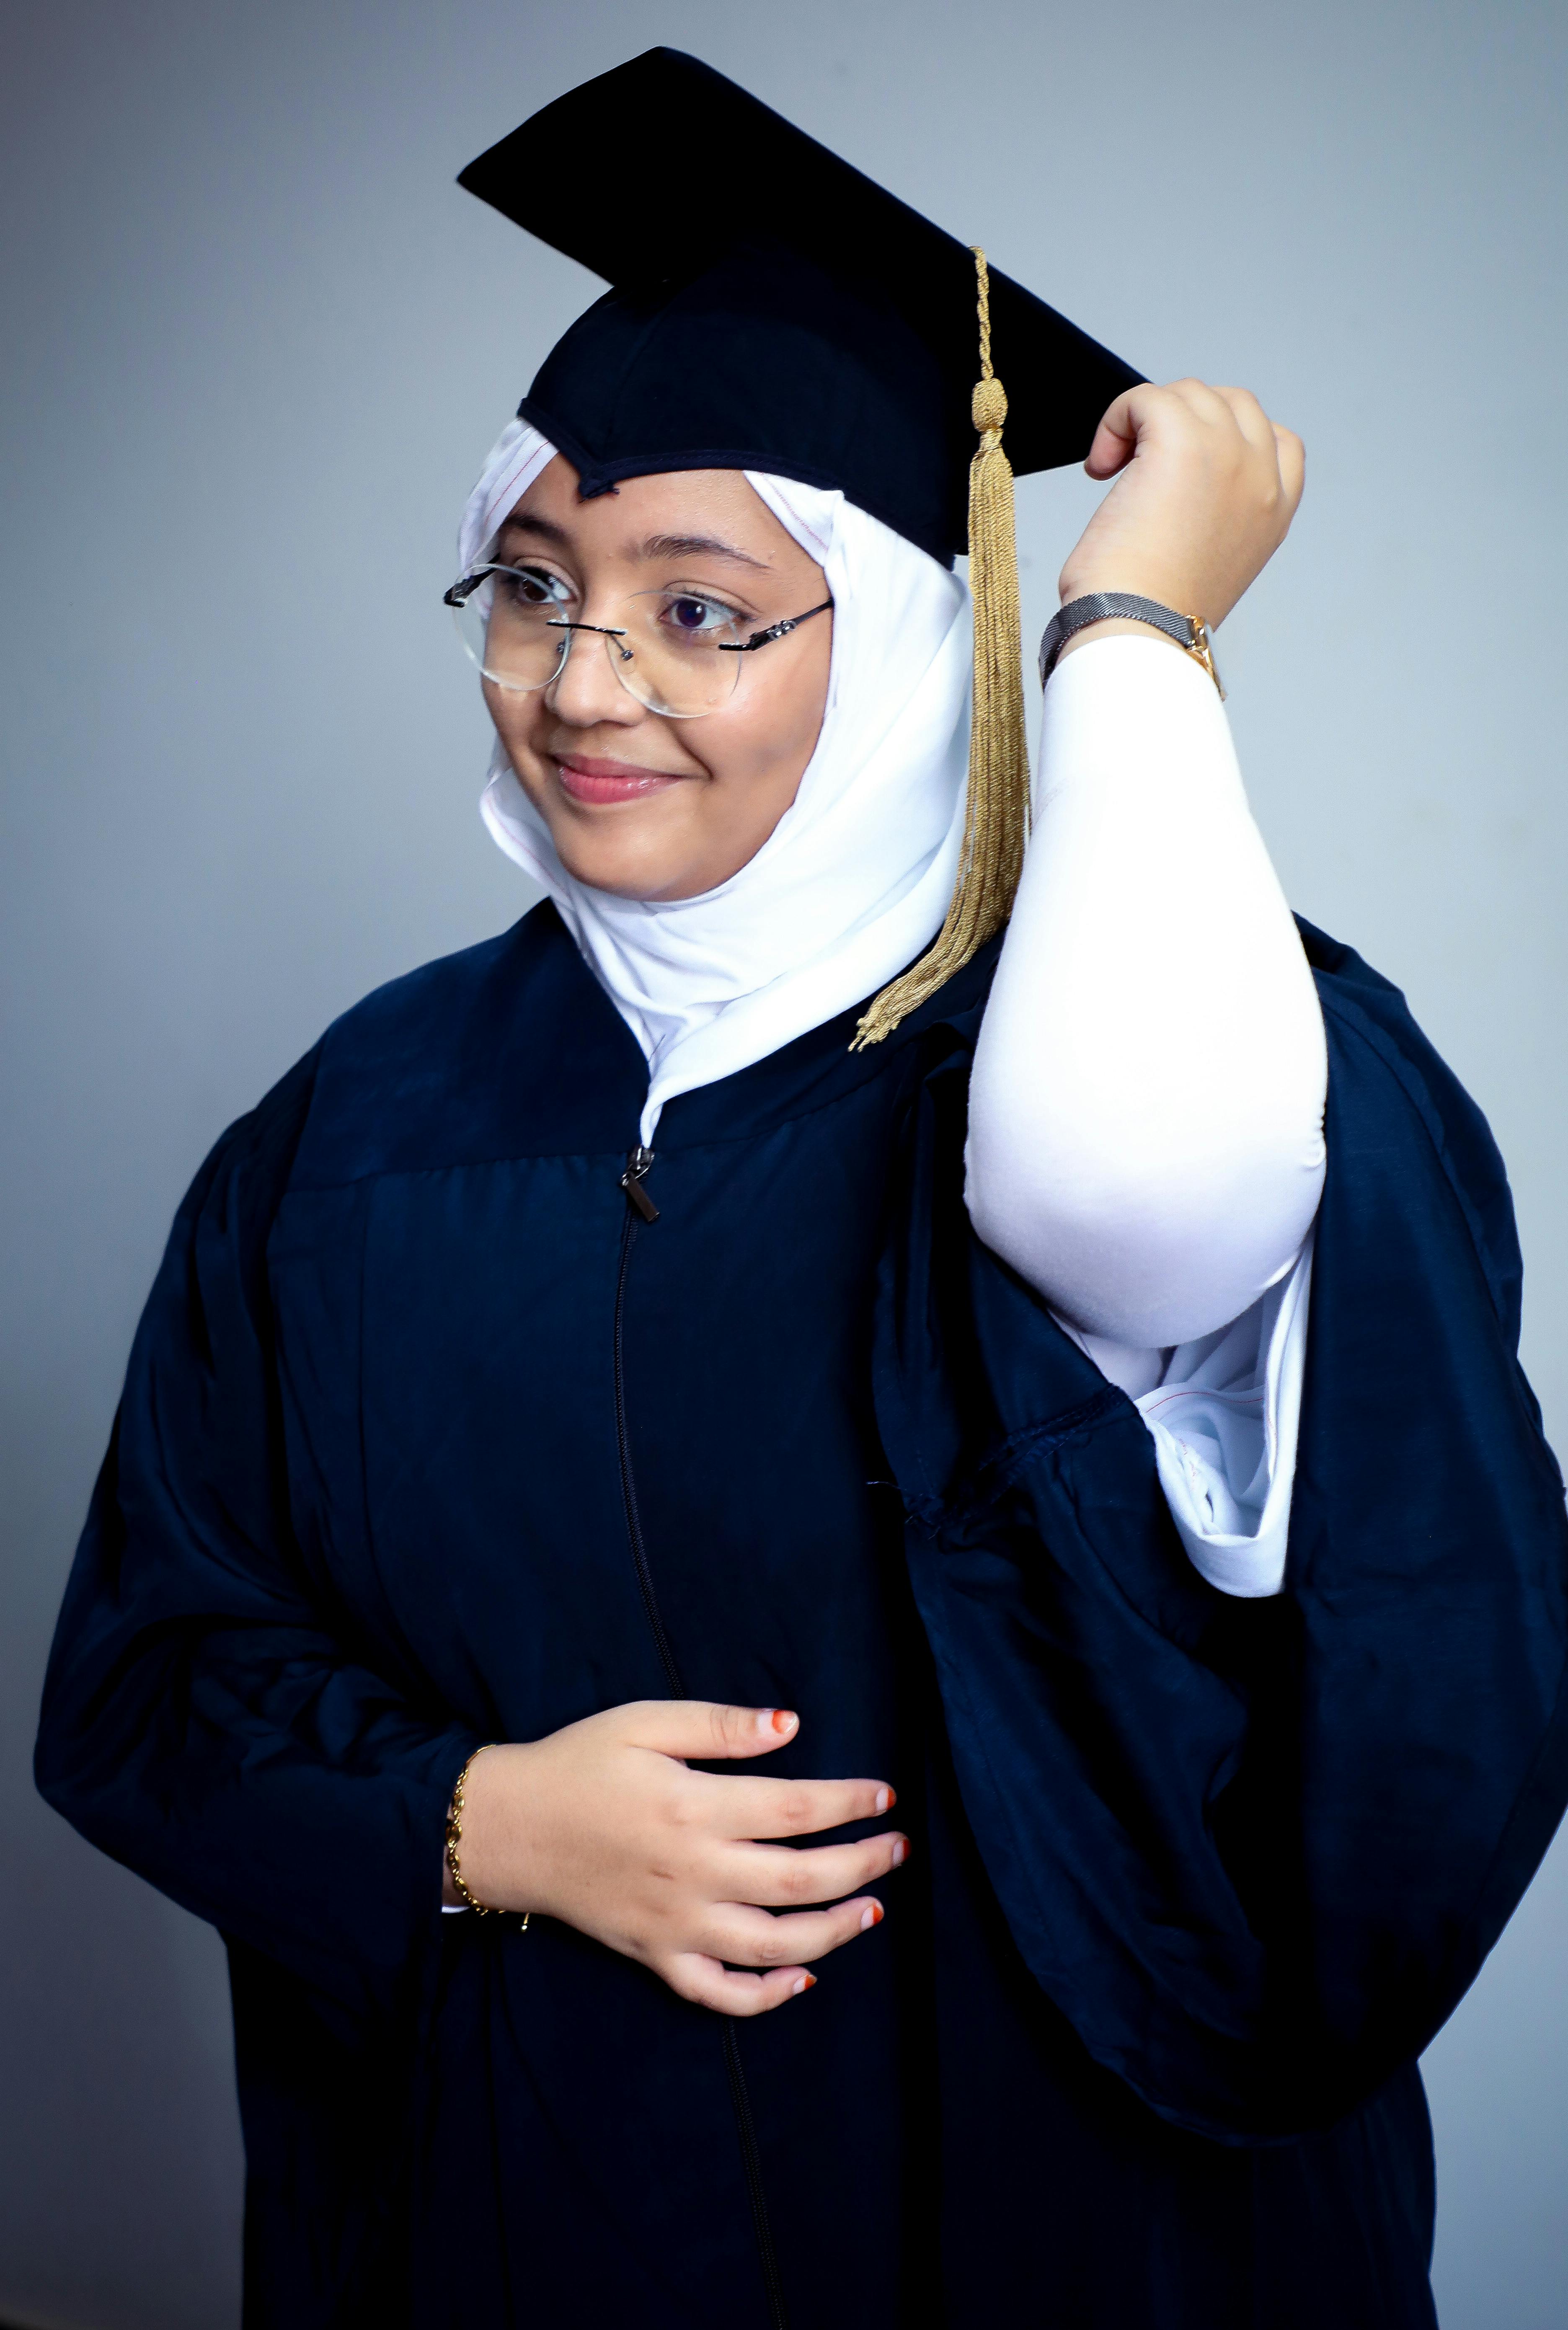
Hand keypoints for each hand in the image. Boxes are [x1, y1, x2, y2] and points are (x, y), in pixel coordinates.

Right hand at [449, 1701, 907, 2015]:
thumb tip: (789, 1725)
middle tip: (897, 1849)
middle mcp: (693, 1872)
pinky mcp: (654, 1955)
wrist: (508, 1827)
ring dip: (835, 1931)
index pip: (797, 1809)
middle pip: (801, 1880)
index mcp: (694, 1807)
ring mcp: (676, 1923)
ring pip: (774, 1944)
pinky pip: (718, 1991)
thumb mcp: (645, 1721)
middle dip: (862, 1865)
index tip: (886, 1797)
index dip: (850, 1803)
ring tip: (873, 1909)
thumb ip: (719, 1725)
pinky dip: (765, 1995)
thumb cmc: (578, 1764)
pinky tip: (802, 1979)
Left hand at [1056, 379, 1305, 644]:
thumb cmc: (1154, 613)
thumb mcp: (1210, 561)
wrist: (1137, 630)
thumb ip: (1218, 514)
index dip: (1227, 437)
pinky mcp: (1182, 441)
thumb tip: (1177, 485)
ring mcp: (1227, 453)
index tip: (1185, 470)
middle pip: (1231, 404)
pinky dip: (1115, 420)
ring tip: (1112, 471)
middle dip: (1182, 422)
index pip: (1279, 439)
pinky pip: (1145, 397)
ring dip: (1144, 421)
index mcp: (1276, 510)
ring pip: (1187, 394)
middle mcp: (1261, 476)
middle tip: (1139, 470)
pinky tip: (1099, 465)